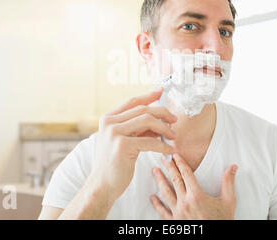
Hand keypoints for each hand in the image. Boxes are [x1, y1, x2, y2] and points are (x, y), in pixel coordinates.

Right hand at [87, 88, 176, 203]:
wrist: (102, 185)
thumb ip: (138, 128)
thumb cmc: (114, 163)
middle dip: (162, 113)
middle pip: (143, 109)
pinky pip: (150, 141)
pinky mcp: (122, 145)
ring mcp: (114, 133)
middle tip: (174, 120)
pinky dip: (163, 145)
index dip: (149, 96)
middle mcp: (109, 123)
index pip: (132, 101)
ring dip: (165, 128)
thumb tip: (160, 120)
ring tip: (173, 136)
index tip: (161, 91)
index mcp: (108, 118)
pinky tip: (169, 150)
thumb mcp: (124, 140)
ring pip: (148, 121)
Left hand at [150, 153, 237, 219]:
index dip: (180, 163)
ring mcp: (178, 213)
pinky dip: (157, 204)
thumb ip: (228, 183)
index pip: (186, 174)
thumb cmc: (222, 221)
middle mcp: (185, 202)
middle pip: (175, 180)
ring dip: (160, 181)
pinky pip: (163, 212)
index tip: (175, 155)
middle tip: (162, 158)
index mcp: (197, 195)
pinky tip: (153, 198)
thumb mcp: (228, 202)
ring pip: (166, 193)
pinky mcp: (175, 222)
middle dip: (168, 167)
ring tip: (155, 171)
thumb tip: (233, 167)